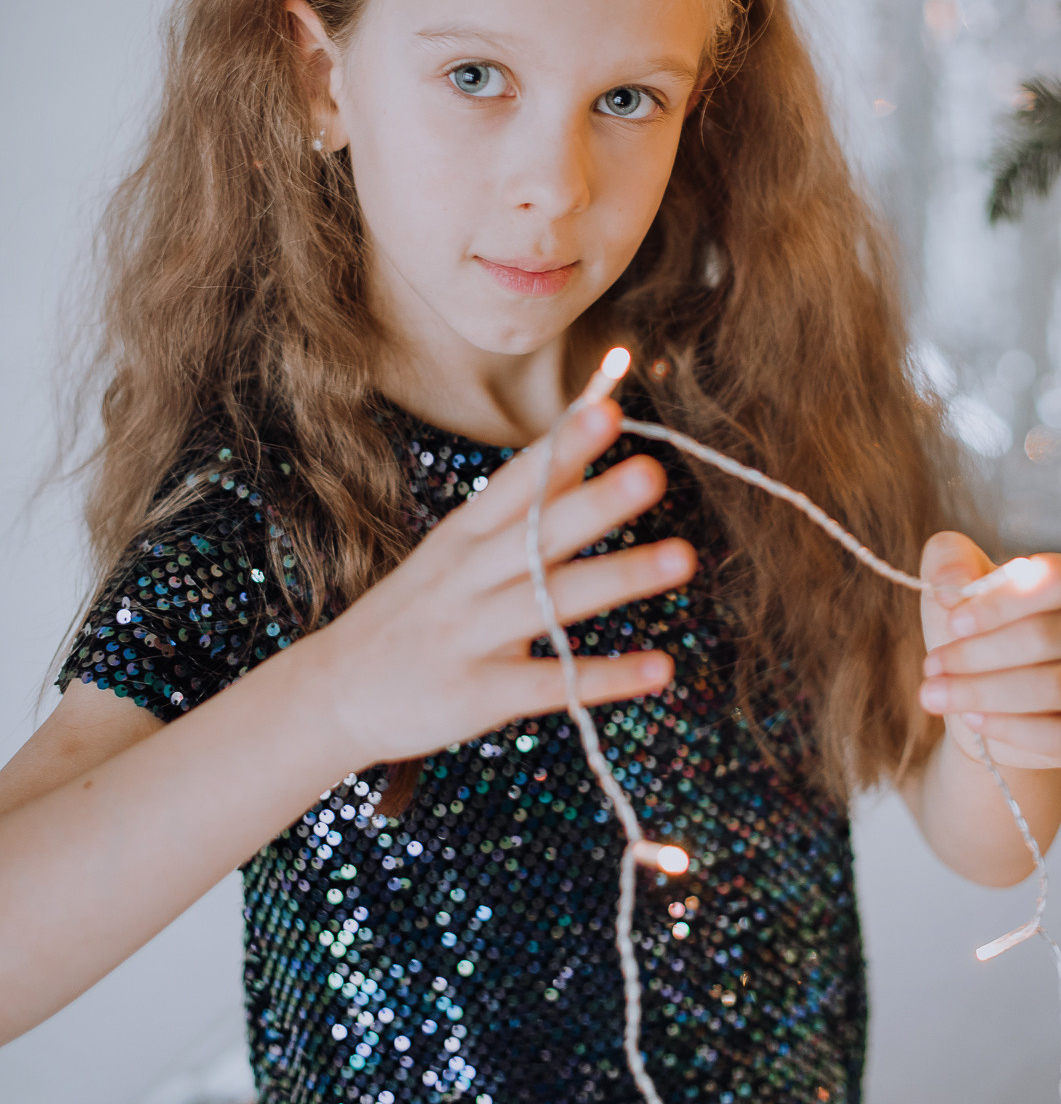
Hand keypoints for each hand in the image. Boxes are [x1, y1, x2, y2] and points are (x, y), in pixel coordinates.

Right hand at [319, 398, 694, 766]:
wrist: (334, 693)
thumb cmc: (413, 611)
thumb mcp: (455, 552)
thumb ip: (519, 507)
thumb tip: (579, 445)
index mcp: (463, 535)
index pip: (516, 481)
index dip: (561, 447)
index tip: (607, 410)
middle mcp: (466, 578)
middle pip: (536, 533)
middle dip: (595, 502)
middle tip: (652, 472)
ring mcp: (469, 636)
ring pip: (551, 601)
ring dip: (619, 577)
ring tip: (682, 556)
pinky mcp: (477, 694)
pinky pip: (550, 684)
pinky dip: (604, 677)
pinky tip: (660, 668)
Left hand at [916, 532, 1060, 771]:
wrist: (986, 702)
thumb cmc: (978, 635)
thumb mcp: (954, 588)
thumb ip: (949, 560)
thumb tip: (953, 583)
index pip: (1054, 579)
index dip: (1000, 601)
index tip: (953, 621)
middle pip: (1047, 637)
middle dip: (977, 653)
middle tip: (931, 666)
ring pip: (1054, 688)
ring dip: (984, 692)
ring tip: (935, 695)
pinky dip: (1011, 728)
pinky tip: (973, 719)